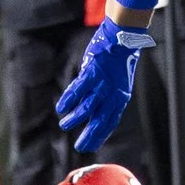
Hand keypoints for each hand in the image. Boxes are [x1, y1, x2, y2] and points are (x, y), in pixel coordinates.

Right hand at [55, 18, 153, 151]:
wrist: (123, 37)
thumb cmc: (120, 59)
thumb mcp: (119, 81)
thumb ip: (110, 96)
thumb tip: (95, 111)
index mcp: (121, 97)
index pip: (110, 122)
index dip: (100, 136)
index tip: (90, 146)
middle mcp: (114, 93)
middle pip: (100, 120)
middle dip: (89, 135)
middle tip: (79, 147)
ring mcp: (103, 83)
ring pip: (88, 108)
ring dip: (75, 119)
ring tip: (64, 125)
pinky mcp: (93, 73)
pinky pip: (78, 90)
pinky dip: (68, 100)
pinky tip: (61, 108)